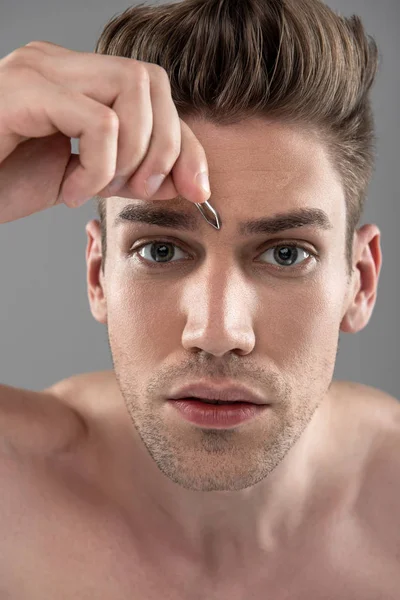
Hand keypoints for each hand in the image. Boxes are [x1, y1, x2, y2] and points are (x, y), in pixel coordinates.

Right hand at [0, 40, 210, 223]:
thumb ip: (133, 173)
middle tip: (140, 189)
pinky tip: (67, 189)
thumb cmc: (7, 182)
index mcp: (78, 80)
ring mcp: (40, 69)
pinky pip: (97, 121)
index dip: (187, 144)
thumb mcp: (88, 180)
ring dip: (132, 154)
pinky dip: (97, 167)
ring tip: (95, 186)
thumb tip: (188, 179)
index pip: (155, 92)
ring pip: (132, 88)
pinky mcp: (24, 90)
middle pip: (152, 81)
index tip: (199, 191)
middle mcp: (60, 63)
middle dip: (167, 146)